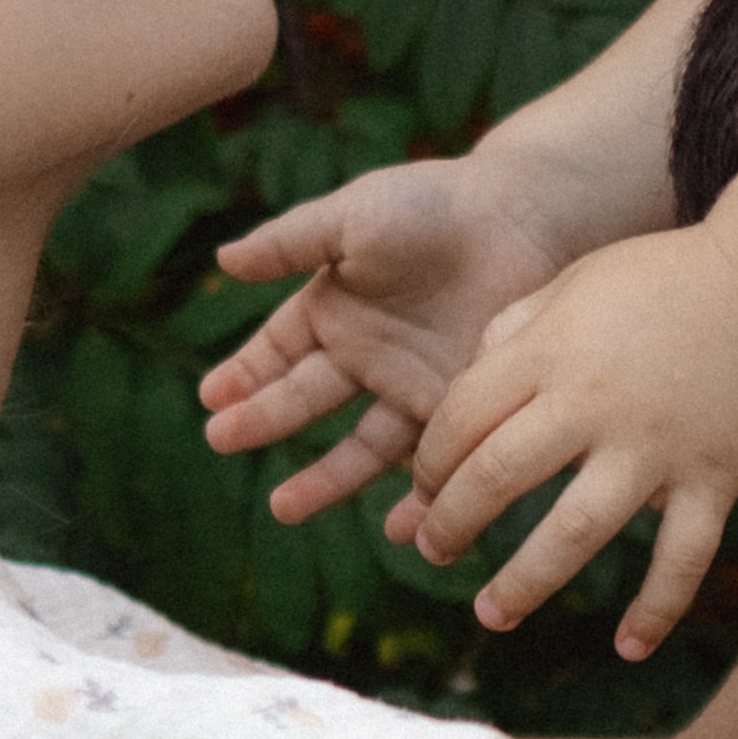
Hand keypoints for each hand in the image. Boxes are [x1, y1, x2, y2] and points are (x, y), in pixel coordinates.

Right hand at [200, 153, 587, 520]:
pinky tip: (399, 532)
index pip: (277, 350)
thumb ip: (290, 242)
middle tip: (223, 441)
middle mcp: (369, 353)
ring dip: (324, 480)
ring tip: (284, 509)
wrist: (525, 218)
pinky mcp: (461, 406)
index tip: (212, 400)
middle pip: (305, 399)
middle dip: (262, 421)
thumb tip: (221, 260)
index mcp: (337, 307)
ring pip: (360, 446)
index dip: (244, 374)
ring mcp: (413, 383)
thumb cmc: (435, 206)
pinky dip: (418, 500)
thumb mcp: (353, 216)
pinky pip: (432, 460)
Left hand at [395, 227, 737, 654]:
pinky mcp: (714, 475)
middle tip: (433, 549)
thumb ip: (513, 332)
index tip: (424, 488)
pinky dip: (657, 608)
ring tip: (491, 613)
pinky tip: (629, 646)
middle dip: (451, 523)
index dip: (429, 462)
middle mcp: (594, 401)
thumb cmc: (661, 280)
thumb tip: (463, 396)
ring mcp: (656, 445)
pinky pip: (683, 557)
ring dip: (525, 581)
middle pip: (496, 477)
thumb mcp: (572, 284)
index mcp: (550, 350)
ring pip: (575, 532)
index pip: (461, 419)